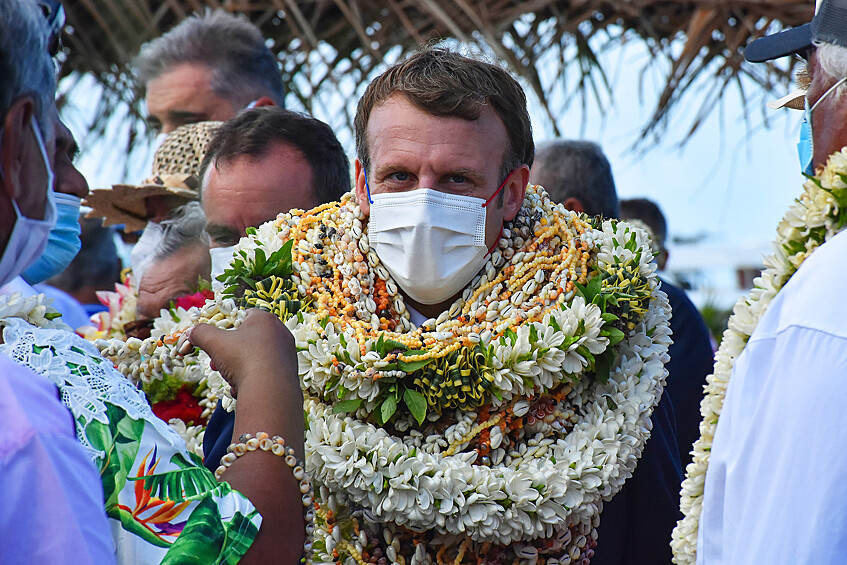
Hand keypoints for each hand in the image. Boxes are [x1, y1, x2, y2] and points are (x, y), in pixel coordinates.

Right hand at [179, 309, 298, 398]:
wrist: (270, 391)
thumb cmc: (243, 358)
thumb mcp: (214, 342)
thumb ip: (200, 333)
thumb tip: (191, 332)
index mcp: (265, 319)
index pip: (242, 316)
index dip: (225, 329)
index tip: (214, 343)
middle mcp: (280, 333)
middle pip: (247, 340)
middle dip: (228, 353)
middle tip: (216, 364)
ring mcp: (286, 353)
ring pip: (254, 359)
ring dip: (237, 369)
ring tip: (230, 379)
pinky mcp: (288, 372)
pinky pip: (264, 373)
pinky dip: (251, 381)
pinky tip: (243, 389)